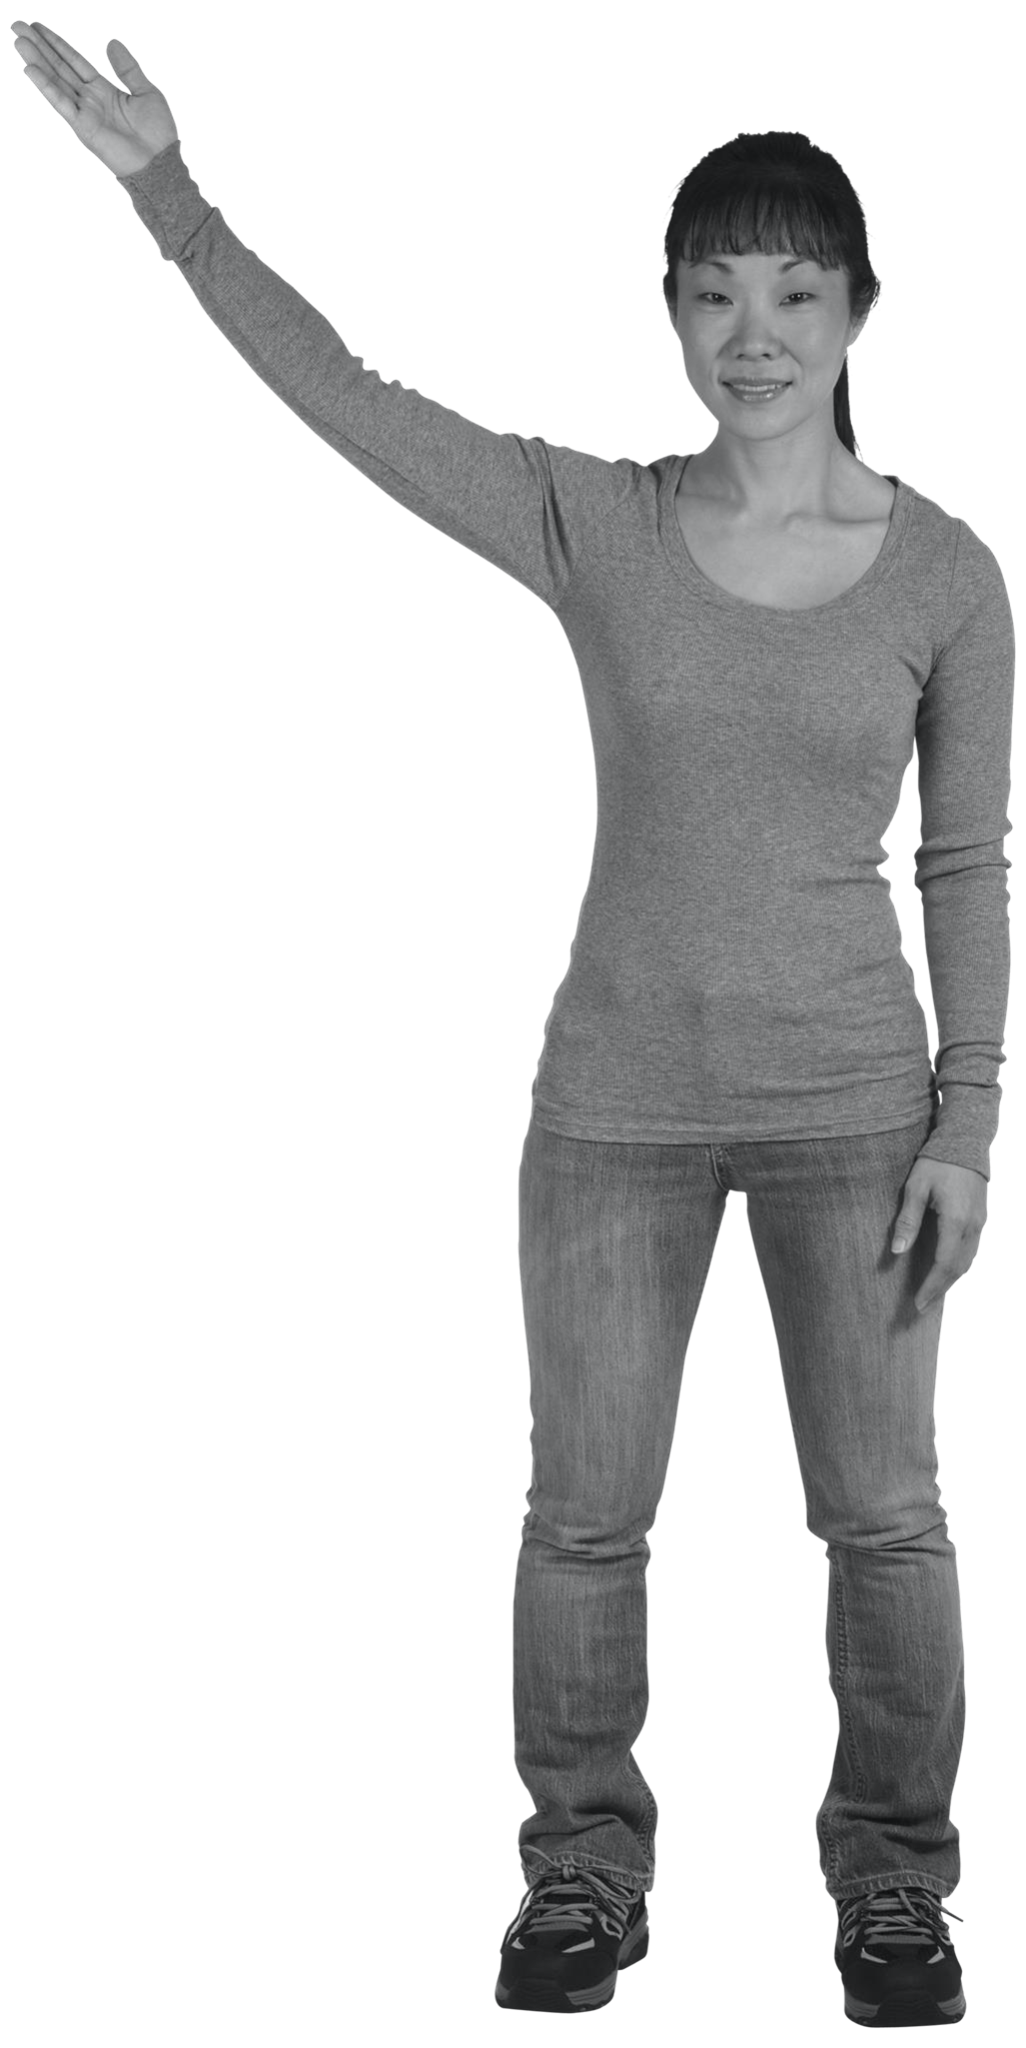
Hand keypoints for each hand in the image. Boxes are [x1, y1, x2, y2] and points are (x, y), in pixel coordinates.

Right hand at [11, 21, 177, 175]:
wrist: (160, 161)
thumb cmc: (158, 132)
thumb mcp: (146, 91)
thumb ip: (128, 68)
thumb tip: (111, 41)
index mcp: (102, 88)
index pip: (74, 60)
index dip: (56, 43)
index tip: (37, 25)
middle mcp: (89, 98)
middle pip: (59, 67)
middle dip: (38, 46)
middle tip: (16, 25)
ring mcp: (84, 112)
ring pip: (55, 81)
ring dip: (36, 61)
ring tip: (18, 42)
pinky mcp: (83, 127)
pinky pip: (61, 103)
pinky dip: (46, 87)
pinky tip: (30, 70)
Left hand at [891, 1156, 988, 1316]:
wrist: (965, 1142)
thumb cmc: (936, 1163)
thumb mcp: (915, 1188)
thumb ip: (907, 1220)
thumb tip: (897, 1251)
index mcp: (956, 1221)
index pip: (944, 1264)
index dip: (932, 1287)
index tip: (918, 1303)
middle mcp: (973, 1227)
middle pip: (959, 1269)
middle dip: (941, 1290)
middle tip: (923, 1308)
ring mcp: (981, 1224)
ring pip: (968, 1262)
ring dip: (951, 1281)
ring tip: (934, 1296)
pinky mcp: (982, 1219)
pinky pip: (972, 1251)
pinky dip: (959, 1266)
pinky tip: (948, 1272)